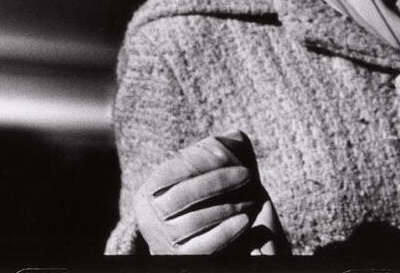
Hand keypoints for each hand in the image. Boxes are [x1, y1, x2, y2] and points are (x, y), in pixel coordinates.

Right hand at [133, 131, 282, 254]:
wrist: (199, 247)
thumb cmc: (205, 205)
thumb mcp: (202, 179)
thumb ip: (216, 152)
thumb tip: (236, 139)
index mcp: (147, 193)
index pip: (172, 170)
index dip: (204, 161)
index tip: (237, 160)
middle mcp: (149, 217)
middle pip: (182, 195)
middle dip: (218, 182)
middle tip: (248, 175)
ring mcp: (164, 241)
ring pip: (195, 221)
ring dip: (227, 207)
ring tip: (252, 201)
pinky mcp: (182, 260)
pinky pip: (205, 246)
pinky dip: (227, 232)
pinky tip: (246, 221)